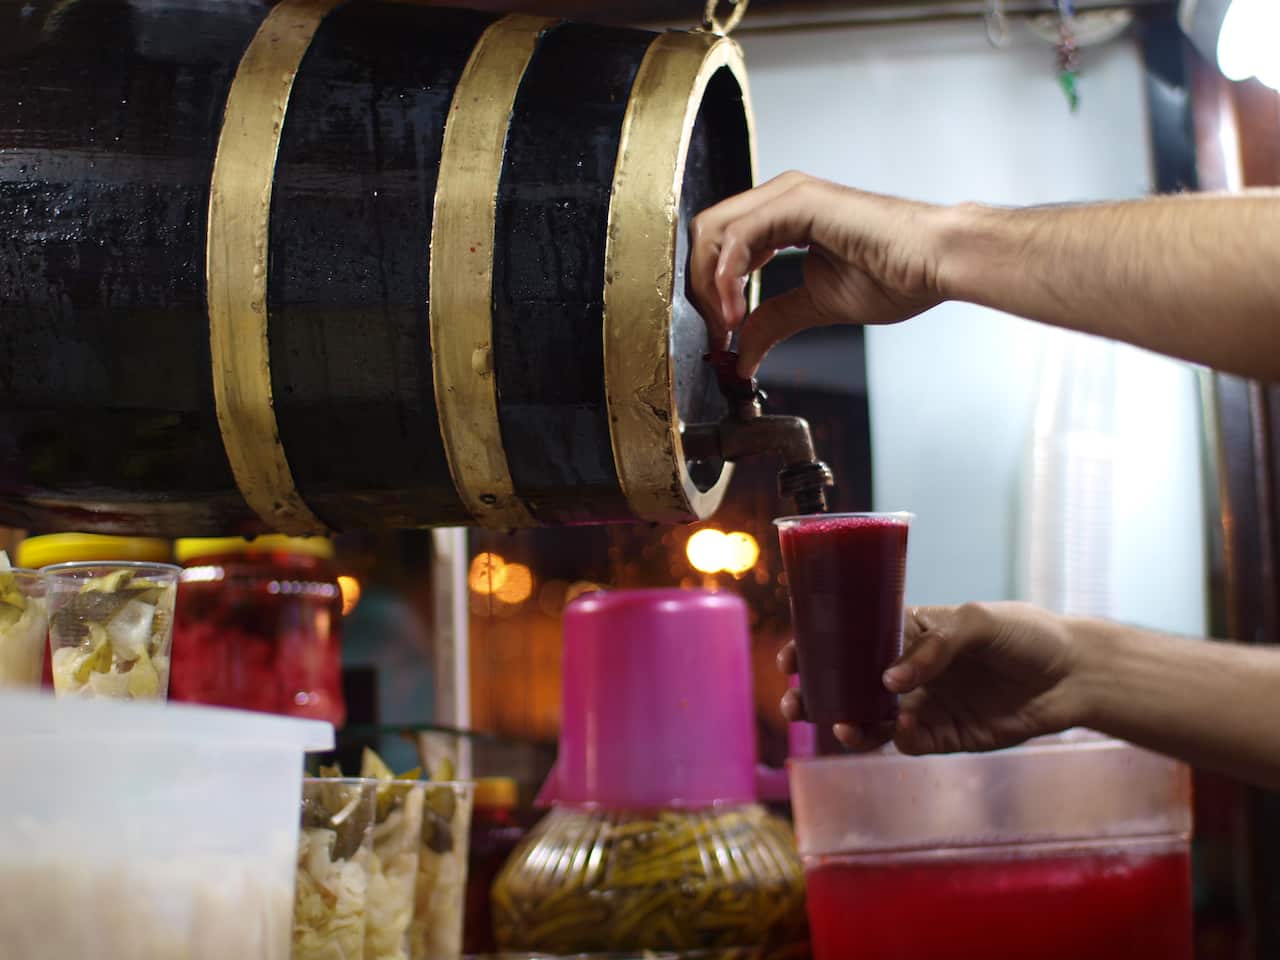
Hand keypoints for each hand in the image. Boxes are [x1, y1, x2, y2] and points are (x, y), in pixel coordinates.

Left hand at [688, 171, 945, 375]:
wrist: (936, 264)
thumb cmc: (896, 275)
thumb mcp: (816, 305)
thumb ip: (774, 321)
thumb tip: (742, 355)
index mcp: (783, 215)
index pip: (719, 244)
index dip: (708, 290)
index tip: (721, 334)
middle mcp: (781, 197)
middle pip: (706, 233)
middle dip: (699, 287)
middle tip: (717, 332)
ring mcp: (789, 194)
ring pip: (714, 231)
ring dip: (708, 285)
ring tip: (727, 325)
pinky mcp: (799, 201)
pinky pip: (740, 236)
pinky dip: (728, 278)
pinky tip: (738, 311)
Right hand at [779, 602, 1089, 753]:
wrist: (1075, 675)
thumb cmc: (1026, 634)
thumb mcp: (977, 620)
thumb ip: (934, 644)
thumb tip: (890, 681)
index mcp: (907, 631)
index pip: (850, 636)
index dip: (816, 646)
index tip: (789, 659)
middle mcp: (908, 668)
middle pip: (848, 683)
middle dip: (816, 694)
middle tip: (795, 705)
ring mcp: (923, 703)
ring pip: (870, 718)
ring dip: (848, 723)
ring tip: (839, 724)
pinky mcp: (945, 736)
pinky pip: (908, 742)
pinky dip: (897, 738)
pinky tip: (901, 730)